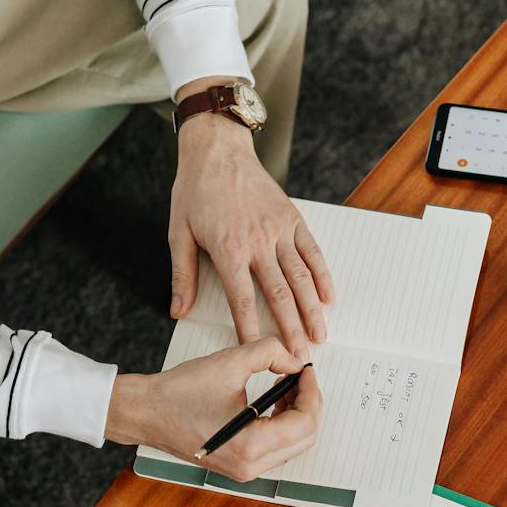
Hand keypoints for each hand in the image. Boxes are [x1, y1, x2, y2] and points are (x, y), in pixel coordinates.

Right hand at [105, 337, 323, 481]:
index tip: (306, 370)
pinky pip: (275, 447)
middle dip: (308, 403)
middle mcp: (250, 466)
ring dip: (296, 413)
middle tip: (301, 376)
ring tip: (284, 384)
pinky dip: (281, 423)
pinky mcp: (239, 465)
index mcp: (250, 446)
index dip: (311, 392)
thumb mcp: (230, 362)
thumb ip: (271, 353)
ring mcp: (245, 470)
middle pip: (305, 438)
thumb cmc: (178, 392)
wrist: (145, 412)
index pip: (304, 423)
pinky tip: (270, 398)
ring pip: (293, 444)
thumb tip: (295, 362)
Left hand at [169, 87, 335, 359]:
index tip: (256, 351)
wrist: (218, 151)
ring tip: (319, 335)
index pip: (242, 299)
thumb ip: (183, 275)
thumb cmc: (195, 191)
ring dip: (311, 309)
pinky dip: (322, 275)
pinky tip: (328, 297)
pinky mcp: (292, 219)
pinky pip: (312, 251)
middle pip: (279, 294)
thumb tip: (178, 310)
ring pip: (300, 277)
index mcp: (228, 249)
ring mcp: (279, 230)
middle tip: (301, 356)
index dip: (250, 328)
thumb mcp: (178, 233)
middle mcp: (258, 243)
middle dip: (290, 328)